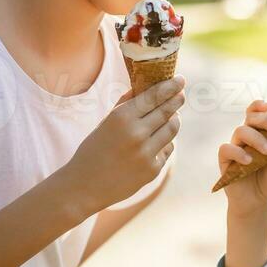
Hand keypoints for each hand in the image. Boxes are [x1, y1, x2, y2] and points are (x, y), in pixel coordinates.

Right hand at [64, 76, 184, 212]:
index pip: (154, 96)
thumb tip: (144, 86)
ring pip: (172, 129)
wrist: (84, 186)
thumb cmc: (93, 150)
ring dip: (174, 120)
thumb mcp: (105, 123)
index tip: (180, 79)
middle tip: (181, 94)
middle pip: (167, 111)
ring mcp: (146, 153)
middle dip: (176, 100)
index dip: (170, 87)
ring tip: (173, 116)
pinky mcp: (153, 170)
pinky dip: (164, 142)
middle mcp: (136, 134)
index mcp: (121, 118)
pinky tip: (158, 141)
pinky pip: (167, 149)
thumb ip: (125, 105)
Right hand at [218, 99, 266, 213]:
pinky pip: (227, 149)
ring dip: (256, 138)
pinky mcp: (225, 161)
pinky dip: (238, 152)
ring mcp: (236, 148)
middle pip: (250, 119)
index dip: (259, 107)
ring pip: (240, 131)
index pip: (257, 115)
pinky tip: (248, 161)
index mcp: (261, 135)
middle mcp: (247, 138)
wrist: (257, 205)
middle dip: (264, 120)